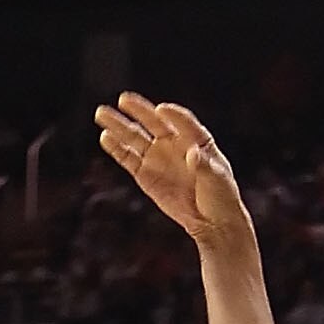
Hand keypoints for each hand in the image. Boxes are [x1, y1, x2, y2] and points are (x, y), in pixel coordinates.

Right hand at [95, 93, 250, 250]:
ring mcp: (158, 158)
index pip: (182, 121)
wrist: (212, 223)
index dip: (173, 115)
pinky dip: (116, 148)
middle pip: (153, 122)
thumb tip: (191, 154)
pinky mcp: (145, 176)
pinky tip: (105, 137)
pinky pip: (128, 159)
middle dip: (138, 110)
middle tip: (123, 99)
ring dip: (118, 126)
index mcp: (196, 139)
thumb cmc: (221, 198)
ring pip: (135, 137)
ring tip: (101, 113)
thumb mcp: (218, 179)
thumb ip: (204, 165)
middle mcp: (174, 144)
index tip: (162, 110)